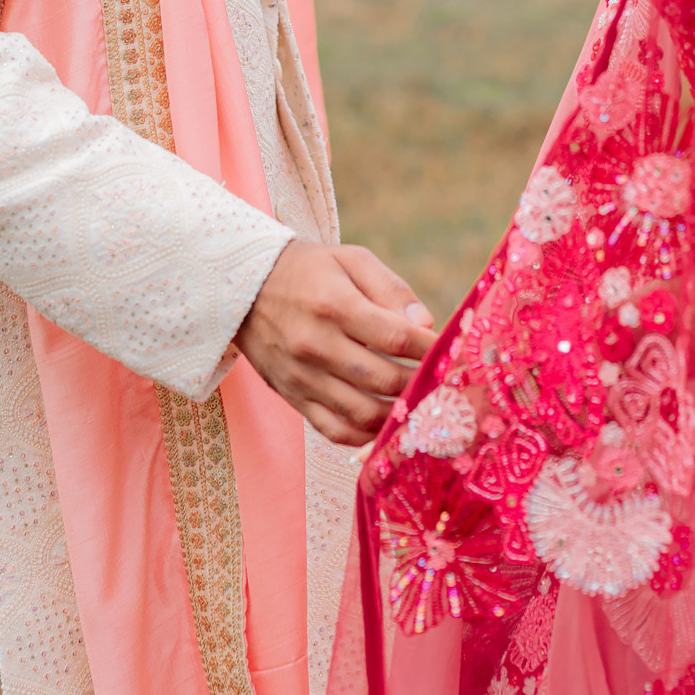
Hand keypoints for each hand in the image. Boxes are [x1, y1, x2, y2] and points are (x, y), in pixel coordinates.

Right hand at [235, 241, 435, 446]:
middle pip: (383, 380)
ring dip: (398, 415)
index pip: (395, 337)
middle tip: (441, 383)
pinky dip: (365, 435)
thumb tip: (425, 323)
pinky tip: (385, 423)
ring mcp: (303, 377)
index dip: (429, 349)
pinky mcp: (293, 397)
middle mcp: (316, 345)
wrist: (244, 287)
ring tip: (418, 405)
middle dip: (420, 384)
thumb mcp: (350, 259)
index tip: (450, 351)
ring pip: (363, 414)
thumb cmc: (308, 269)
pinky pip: (335, 431)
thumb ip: (390, 287)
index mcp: (335, 305)